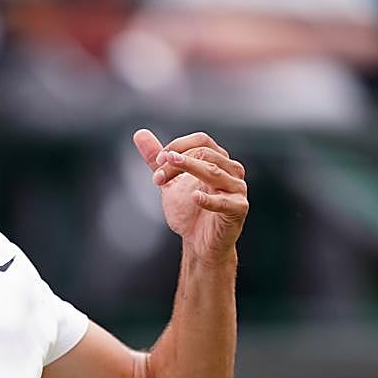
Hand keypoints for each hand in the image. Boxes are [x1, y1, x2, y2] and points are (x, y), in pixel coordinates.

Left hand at [133, 129, 248, 264]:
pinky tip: (194, 197)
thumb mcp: (169, 182)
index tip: (158, 160)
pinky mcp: (239, 208)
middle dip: (177, 162)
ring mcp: (237, 189)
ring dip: (189, 170)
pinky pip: (226, 201)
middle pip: (205, 154)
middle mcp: (231, 170)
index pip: (201, 141)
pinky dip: (210, 199)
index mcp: (218, 160)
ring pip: (214, 171)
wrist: (199, 244)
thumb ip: (156, 159)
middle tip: (156, 177)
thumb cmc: (189, 212)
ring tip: (165, 176)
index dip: (178, 146)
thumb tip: (139, 133)